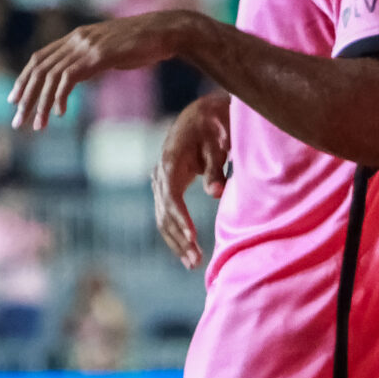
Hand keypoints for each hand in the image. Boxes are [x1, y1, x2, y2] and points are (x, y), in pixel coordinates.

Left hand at [9, 10, 195, 129]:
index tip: (15, 100)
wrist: (167, 32)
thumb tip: (79, 74)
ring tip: (37, 125)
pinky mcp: (99, 55)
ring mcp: (87, 46)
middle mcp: (76, 38)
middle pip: (39, 68)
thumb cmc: (144, 43)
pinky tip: (60, 113)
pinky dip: (60, 97)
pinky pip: (70, 78)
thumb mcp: (110, 50)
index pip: (39, 58)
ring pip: (51, 76)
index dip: (24, 79)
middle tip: (18, 121)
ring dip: (40, 103)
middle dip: (25, 96)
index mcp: (76, 36)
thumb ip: (91, 59)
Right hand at [153, 94, 232, 268]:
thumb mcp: (219, 143)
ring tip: (191, 263)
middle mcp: (159, 173)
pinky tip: (186, 249)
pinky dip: (175, 232)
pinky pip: (166, 214)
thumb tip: (215, 193)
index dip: (181, 218)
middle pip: (163, 213)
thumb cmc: (214, 126)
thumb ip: (216, 167)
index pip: (171, 197)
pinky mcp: (166, 187)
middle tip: (195, 261)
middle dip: (178, 238)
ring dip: (175, 241)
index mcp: (170, 162)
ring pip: (162, 217)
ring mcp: (160, 181)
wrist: (202, 114)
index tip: (192, 237)